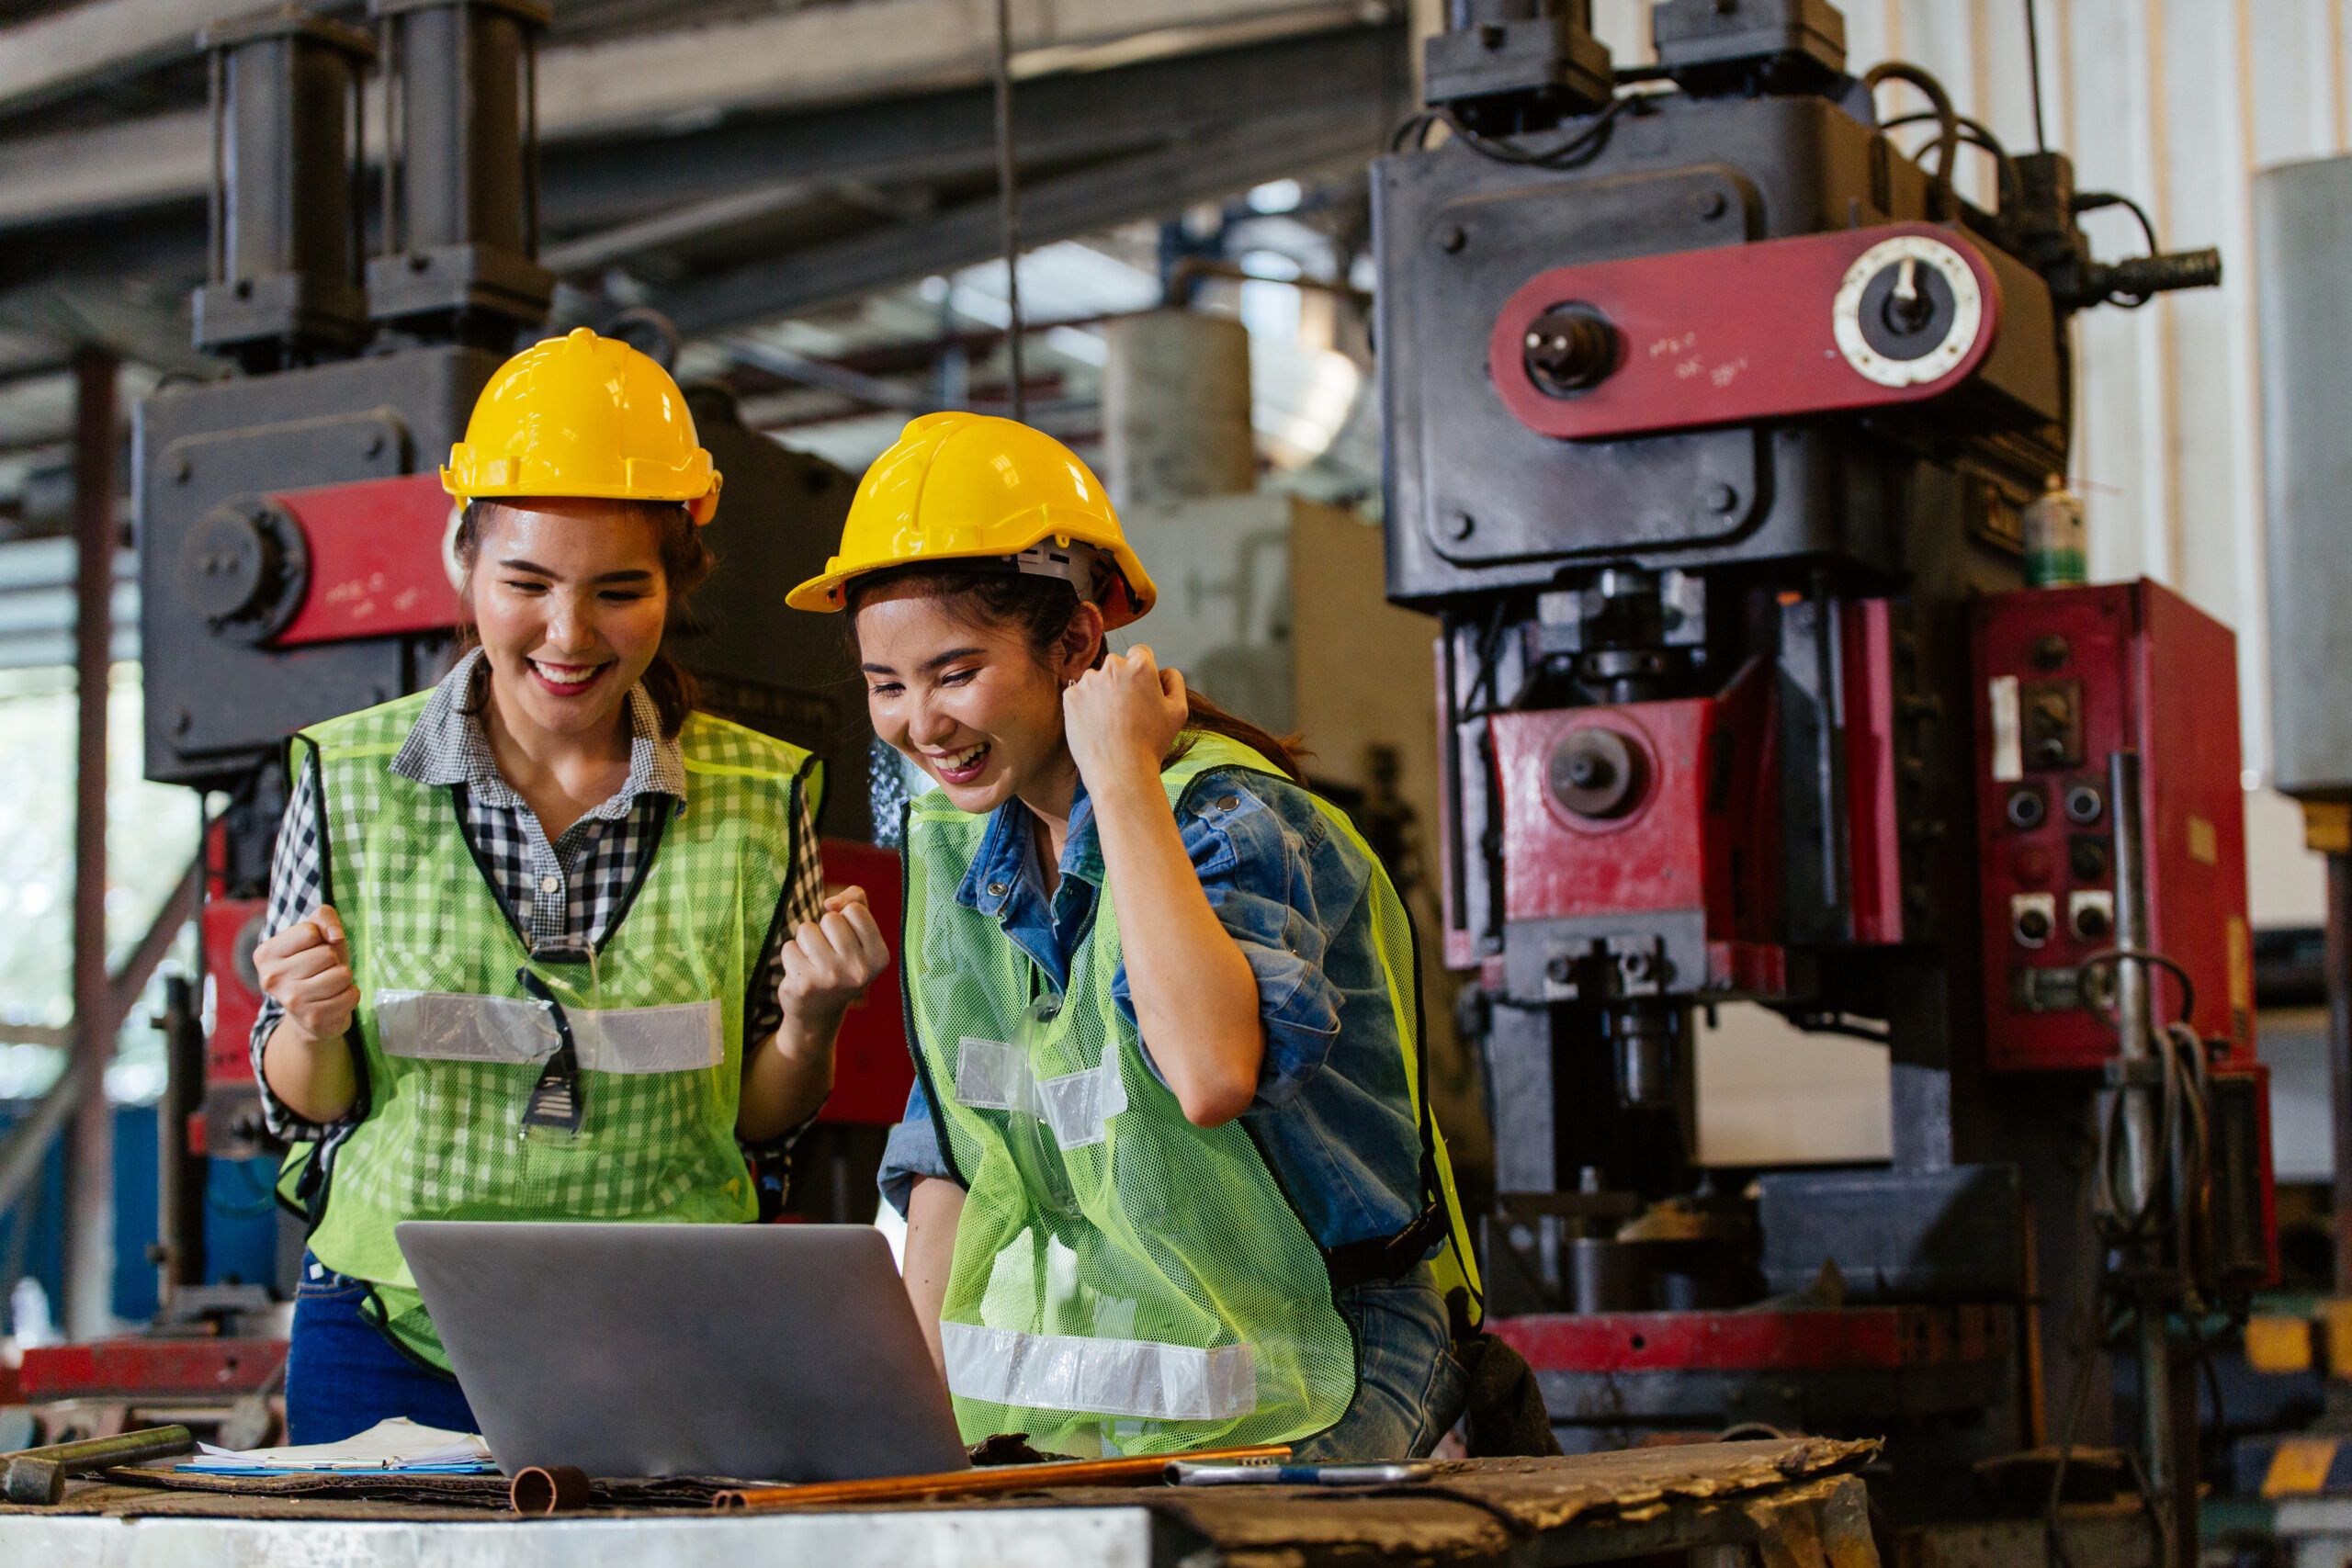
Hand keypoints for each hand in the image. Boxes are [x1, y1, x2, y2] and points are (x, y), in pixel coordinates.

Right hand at [253, 904, 358, 1042]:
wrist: (311, 1012)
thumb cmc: (315, 966)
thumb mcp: (316, 934)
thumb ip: (324, 917)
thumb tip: (336, 935)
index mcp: (265, 954)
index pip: (310, 931)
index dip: (321, 938)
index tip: (312, 950)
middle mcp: (272, 979)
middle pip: (327, 954)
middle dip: (333, 960)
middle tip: (321, 971)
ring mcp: (292, 1001)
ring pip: (342, 975)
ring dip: (343, 978)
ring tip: (329, 985)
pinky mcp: (314, 1019)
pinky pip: (352, 995)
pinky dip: (350, 995)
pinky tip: (335, 999)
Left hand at [776, 885, 890, 1027]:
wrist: (819, 1013)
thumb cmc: (841, 962)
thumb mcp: (859, 932)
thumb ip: (856, 901)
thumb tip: (830, 903)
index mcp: (879, 956)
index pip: (855, 909)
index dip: (846, 919)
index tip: (848, 941)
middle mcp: (858, 970)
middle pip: (831, 918)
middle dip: (825, 930)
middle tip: (829, 954)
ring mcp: (830, 979)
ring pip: (807, 930)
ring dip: (806, 941)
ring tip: (814, 962)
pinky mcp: (803, 985)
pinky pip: (789, 947)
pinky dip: (792, 955)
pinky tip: (802, 973)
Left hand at [1063, 646, 1187, 790]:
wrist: (1120, 771)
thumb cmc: (1151, 744)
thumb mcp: (1179, 711)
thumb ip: (1174, 682)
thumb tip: (1164, 672)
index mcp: (1140, 666)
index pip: (1140, 653)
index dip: (1143, 672)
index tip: (1141, 691)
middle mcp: (1111, 667)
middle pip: (1116, 665)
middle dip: (1121, 681)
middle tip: (1128, 711)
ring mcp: (1088, 681)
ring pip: (1096, 680)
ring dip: (1102, 694)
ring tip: (1111, 723)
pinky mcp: (1070, 697)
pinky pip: (1079, 695)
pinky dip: (1085, 707)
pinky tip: (1096, 726)